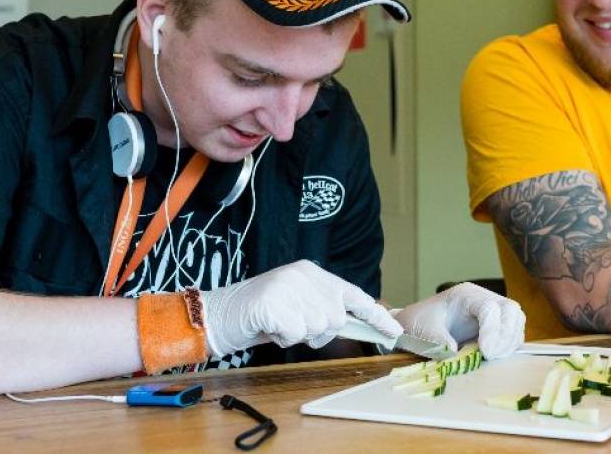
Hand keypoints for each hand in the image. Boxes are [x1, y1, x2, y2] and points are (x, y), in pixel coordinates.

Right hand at [200, 260, 401, 356]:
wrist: (216, 314)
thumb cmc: (259, 315)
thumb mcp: (296, 305)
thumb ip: (323, 308)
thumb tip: (353, 323)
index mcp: (311, 272)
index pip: (353, 294)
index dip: (376, 315)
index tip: (395, 330)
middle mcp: (303, 274)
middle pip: (335, 318)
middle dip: (318, 331)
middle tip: (292, 326)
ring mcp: (288, 286)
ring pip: (317, 328)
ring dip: (298, 336)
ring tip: (278, 324)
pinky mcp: (274, 303)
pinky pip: (297, 334)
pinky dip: (284, 339)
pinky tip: (269, 327)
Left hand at [392, 282, 525, 359]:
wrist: (416, 324)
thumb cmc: (419, 323)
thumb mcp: (425, 332)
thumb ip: (440, 342)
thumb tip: (456, 354)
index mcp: (465, 295)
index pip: (489, 307)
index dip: (492, 330)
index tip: (485, 351)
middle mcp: (482, 299)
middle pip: (510, 309)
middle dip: (505, 335)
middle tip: (491, 355)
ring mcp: (491, 310)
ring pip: (516, 320)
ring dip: (509, 341)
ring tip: (492, 357)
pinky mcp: (495, 324)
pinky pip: (512, 332)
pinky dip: (508, 345)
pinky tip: (495, 355)